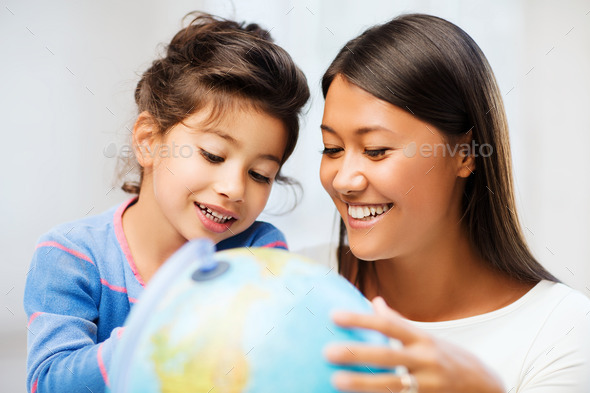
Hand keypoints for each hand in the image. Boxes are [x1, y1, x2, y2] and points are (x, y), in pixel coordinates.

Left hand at [324, 297, 503, 392]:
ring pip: (391, 385)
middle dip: (357, 354)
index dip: (361, 320)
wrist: (486, 388)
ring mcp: (428, 386)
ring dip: (363, 384)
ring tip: (335, 381)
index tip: (334, 316)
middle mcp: (426, 361)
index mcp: (423, 340)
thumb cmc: (449, 358)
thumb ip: (399, 323)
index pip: (388, 326)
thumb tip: (375, 302)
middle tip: (327, 352)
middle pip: (388, 357)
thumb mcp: (427, 338)